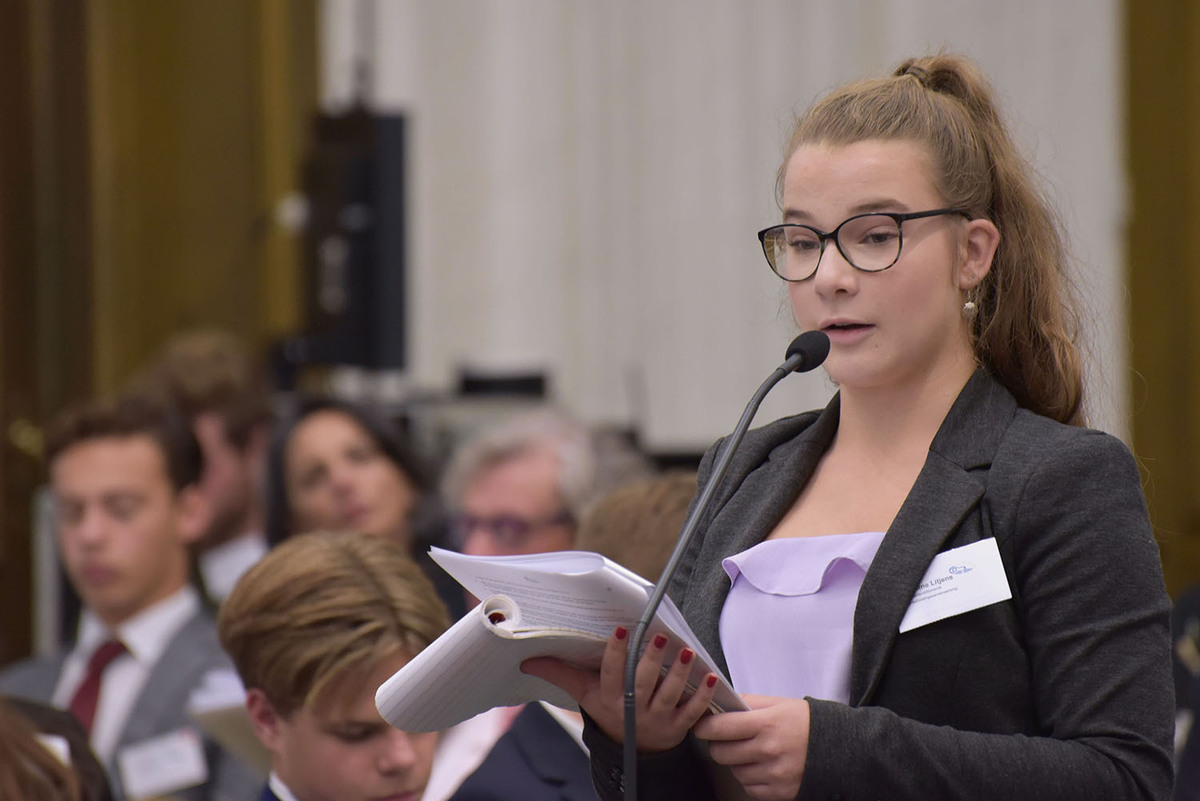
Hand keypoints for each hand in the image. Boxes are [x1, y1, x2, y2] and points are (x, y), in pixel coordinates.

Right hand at [521, 625, 717, 751]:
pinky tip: (710, 676)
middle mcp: (632, 709)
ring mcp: (657, 720)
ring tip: (685, 652)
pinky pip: (693, 711)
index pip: (610, 673)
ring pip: (669, 695)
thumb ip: (558, 673)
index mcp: (608, 698)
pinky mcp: (679, 727)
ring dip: (678, 674)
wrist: (632, 751)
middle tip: (657, 637)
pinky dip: (702, 695)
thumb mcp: (583, 694)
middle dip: (649, 661)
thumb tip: (526, 658)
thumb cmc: (608, 711)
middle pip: (641, 683)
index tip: (620, 629)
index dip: (615, 652)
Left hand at [693, 694, 809, 800]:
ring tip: (752, 751)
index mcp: (767, 723)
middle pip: (720, 753)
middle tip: (727, 738)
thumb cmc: (806, 723)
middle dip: (718, 744)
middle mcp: (768, 750)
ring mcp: (773, 774)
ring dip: (736, 762)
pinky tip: (762, 766)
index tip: (703, 726)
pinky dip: (750, 778)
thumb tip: (720, 702)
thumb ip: (748, 702)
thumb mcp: (779, 703)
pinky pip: (748, 787)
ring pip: (733, 771)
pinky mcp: (778, 792)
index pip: (720, 727)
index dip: (705, 726)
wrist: (840, 747)